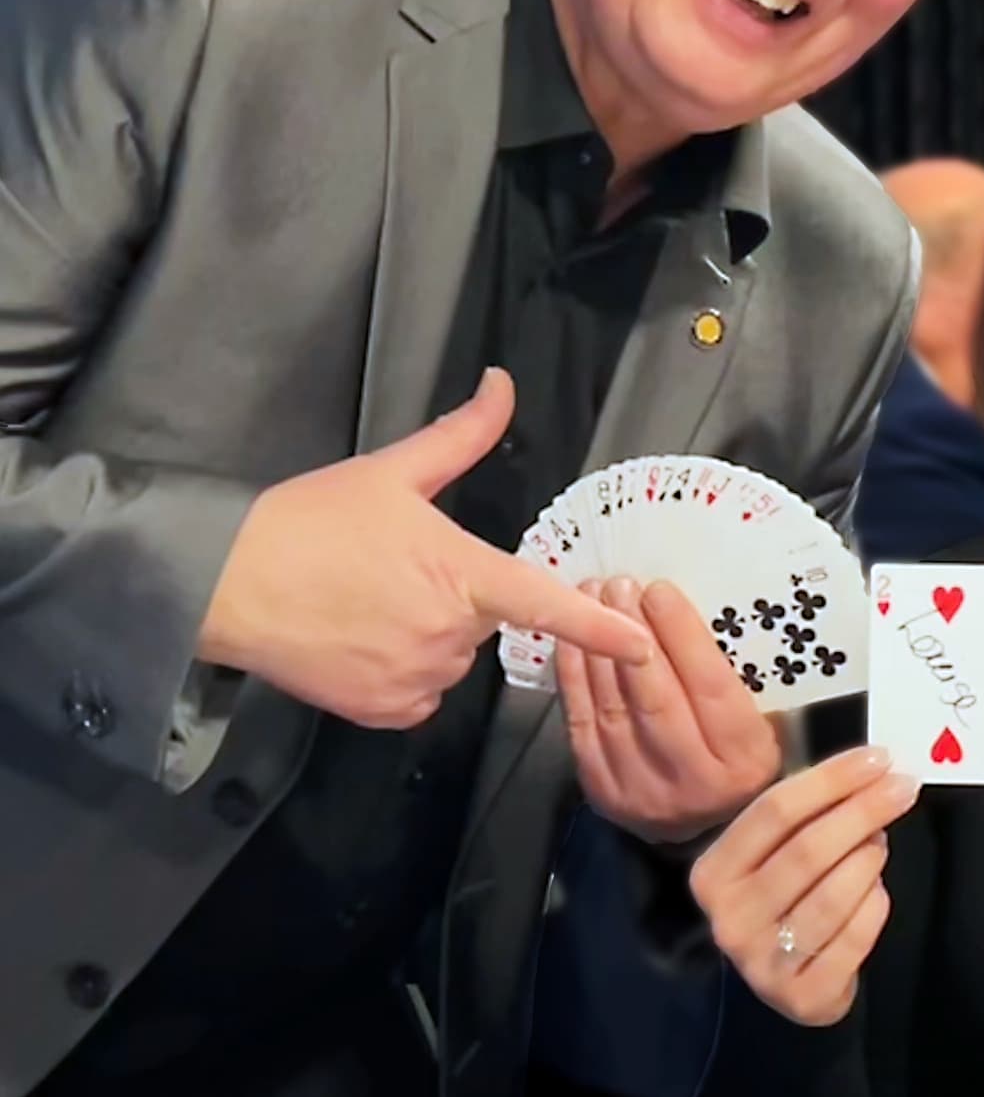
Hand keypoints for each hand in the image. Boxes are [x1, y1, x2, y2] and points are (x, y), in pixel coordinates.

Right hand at [197, 368, 653, 726]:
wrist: (223, 583)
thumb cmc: (309, 520)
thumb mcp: (392, 471)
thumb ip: (461, 435)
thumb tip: (503, 384)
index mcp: (463, 575)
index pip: (546, 605)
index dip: (600, 627)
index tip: (645, 647)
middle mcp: (449, 635)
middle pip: (485, 621)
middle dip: (455, 598)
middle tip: (394, 570)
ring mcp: (416, 680)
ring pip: (452, 658)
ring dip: (429, 636)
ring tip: (368, 602)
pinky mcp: (382, 712)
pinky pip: (419, 697)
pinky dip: (402, 674)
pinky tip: (362, 641)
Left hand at [561, 577, 785, 842]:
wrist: (712, 834)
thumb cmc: (741, 759)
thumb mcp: (765, 723)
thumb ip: (737, 680)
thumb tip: (693, 611)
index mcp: (743, 758)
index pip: (710, 687)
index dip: (683, 636)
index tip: (661, 591)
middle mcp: (693, 780)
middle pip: (657, 698)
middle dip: (633, 635)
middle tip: (620, 585)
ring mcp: (643, 792)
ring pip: (614, 710)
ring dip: (598, 648)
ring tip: (593, 597)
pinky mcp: (605, 794)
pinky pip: (582, 728)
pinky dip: (574, 680)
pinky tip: (571, 641)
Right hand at [690, 746, 919, 1025]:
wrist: (786, 979)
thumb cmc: (783, 896)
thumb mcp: (773, 852)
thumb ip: (805, 812)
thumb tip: (869, 768)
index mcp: (713, 873)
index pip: (774, 811)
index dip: (831, 780)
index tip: (878, 758)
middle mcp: (729, 920)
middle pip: (807, 850)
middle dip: (863, 811)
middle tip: (903, 788)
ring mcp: (762, 964)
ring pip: (833, 896)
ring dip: (868, 859)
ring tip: (880, 843)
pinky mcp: (801, 997)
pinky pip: (852, 938)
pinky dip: (874, 906)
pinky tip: (877, 891)